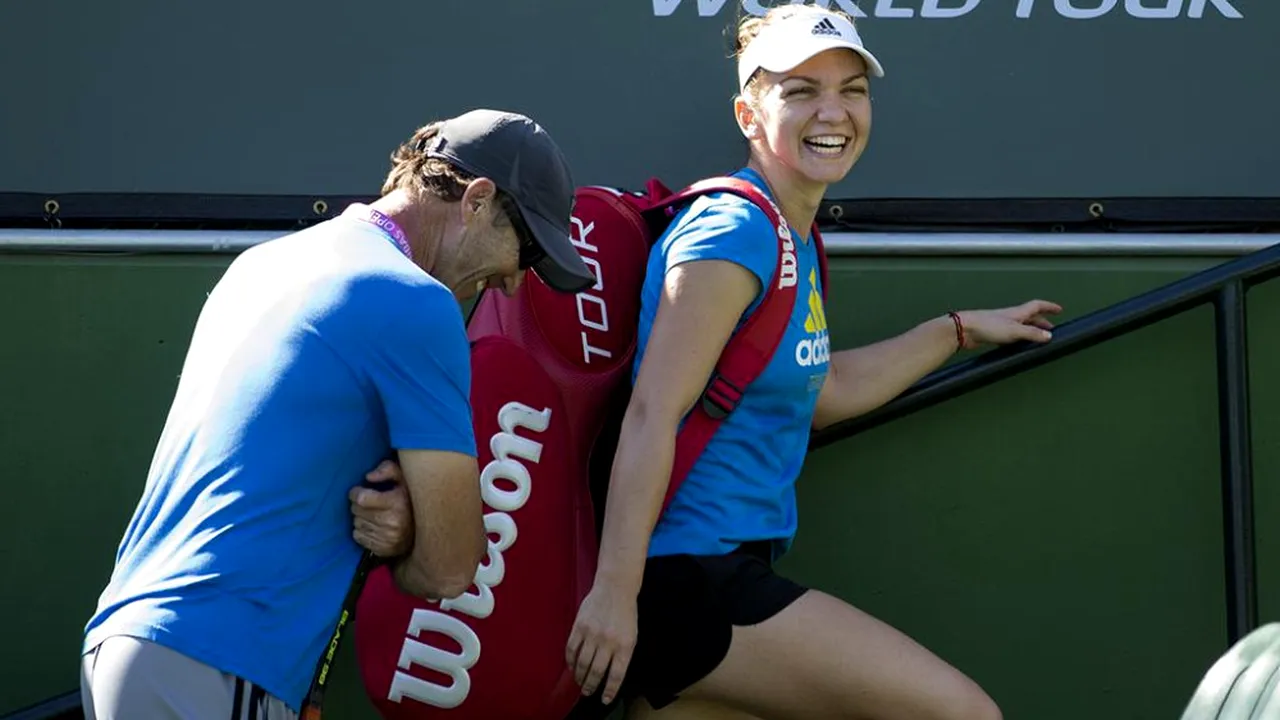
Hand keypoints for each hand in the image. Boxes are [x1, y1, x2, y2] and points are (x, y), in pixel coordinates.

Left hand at [349, 459, 413, 556]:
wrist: (427, 530)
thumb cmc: (410, 500)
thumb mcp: (404, 479)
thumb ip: (388, 469)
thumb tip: (368, 477)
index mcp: (397, 503)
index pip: (361, 498)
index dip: (356, 492)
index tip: (359, 490)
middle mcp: (391, 522)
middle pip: (356, 511)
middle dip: (358, 504)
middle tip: (368, 502)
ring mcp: (386, 538)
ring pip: (356, 524)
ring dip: (361, 517)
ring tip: (373, 514)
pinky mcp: (382, 549)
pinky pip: (358, 537)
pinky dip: (362, 531)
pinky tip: (374, 526)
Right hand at [565, 582, 636, 704]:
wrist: (615, 587)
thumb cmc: (625, 613)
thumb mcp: (631, 636)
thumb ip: (622, 655)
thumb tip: (610, 676)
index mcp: (625, 645)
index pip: (616, 674)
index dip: (610, 690)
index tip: (605, 699)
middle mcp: (608, 641)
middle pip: (596, 672)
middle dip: (591, 686)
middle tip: (588, 692)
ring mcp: (592, 634)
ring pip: (582, 663)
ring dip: (580, 676)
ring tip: (580, 682)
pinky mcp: (579, 626)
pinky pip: (572, 649)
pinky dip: (570, 661)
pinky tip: (572, 666)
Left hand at [957, 299, 1062, 347]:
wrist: (964, 329)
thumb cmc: (988, 326)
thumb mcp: (1014, 330)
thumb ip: (1032, 333)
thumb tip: (1048, 336)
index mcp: (1017, 312)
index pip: (1037, 306)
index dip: (1049, 307)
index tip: (1059, 309)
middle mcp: (1010, 316)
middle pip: (1030, 317)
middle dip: (1042, 322)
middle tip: (1051, 329)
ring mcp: (1001, 325)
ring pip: (1020, 326)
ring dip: (1030, 331)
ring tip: (1037, 340)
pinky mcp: (993, 334)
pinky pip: (1010, 335)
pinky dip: (1018, 339)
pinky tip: (1017, 346)